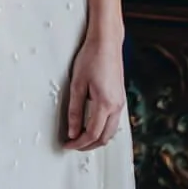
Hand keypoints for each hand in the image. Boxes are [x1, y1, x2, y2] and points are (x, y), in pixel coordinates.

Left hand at [64, 32, 126, 150]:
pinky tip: (90, 126)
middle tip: (72, 145)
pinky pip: (113, 122)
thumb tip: (72, 132)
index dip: (79, 143)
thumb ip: (75, 111)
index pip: (93, 134)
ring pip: (111, 131)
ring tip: (79, 137)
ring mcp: (121, 103)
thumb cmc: (90, 59)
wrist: (106, 43)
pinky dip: (102, 129)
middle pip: (105, 137)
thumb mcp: (77, 85)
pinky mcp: (120, 98)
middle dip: (88, 145)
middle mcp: (117, 106)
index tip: (66, 145)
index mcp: (105, 104)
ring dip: (96, 138)